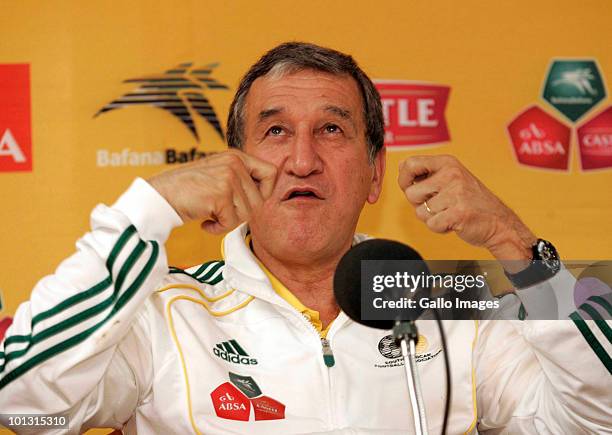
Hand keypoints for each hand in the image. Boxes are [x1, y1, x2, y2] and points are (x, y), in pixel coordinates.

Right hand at [148, 149, 276, 234]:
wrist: (160, 196)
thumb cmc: (189, 190)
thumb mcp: (219, 174)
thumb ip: (241, 178)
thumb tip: (267, 194)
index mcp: (236, 156)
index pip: (272, 173)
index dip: (265, 192)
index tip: (248, 201)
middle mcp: (234, 163)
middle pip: (260, 200)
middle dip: (242, 213)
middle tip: (222, 211)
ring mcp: (228, 177)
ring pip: (247, 214)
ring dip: (228, 222)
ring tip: (211, 214)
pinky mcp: (220, 194)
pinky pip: (232, 223)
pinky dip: (218, 229)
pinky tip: (205, 223)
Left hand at [398, 155, 535, 260]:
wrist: (499, 222)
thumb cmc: (470, 201)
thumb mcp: (451, 178)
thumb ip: (427, 174)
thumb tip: (401, 167)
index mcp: (447, 163)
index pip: (409, 164)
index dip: (404, 179)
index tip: (411, 187)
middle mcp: (451, 174)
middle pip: (410, 193)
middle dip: (419, 204)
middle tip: (438, 205)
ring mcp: (456, 193)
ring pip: (420, 212)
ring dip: (431, 218)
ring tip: (448, 213)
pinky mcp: (458, 212)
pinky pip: (431, 225)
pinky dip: (439, 228)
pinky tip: (453, 222)